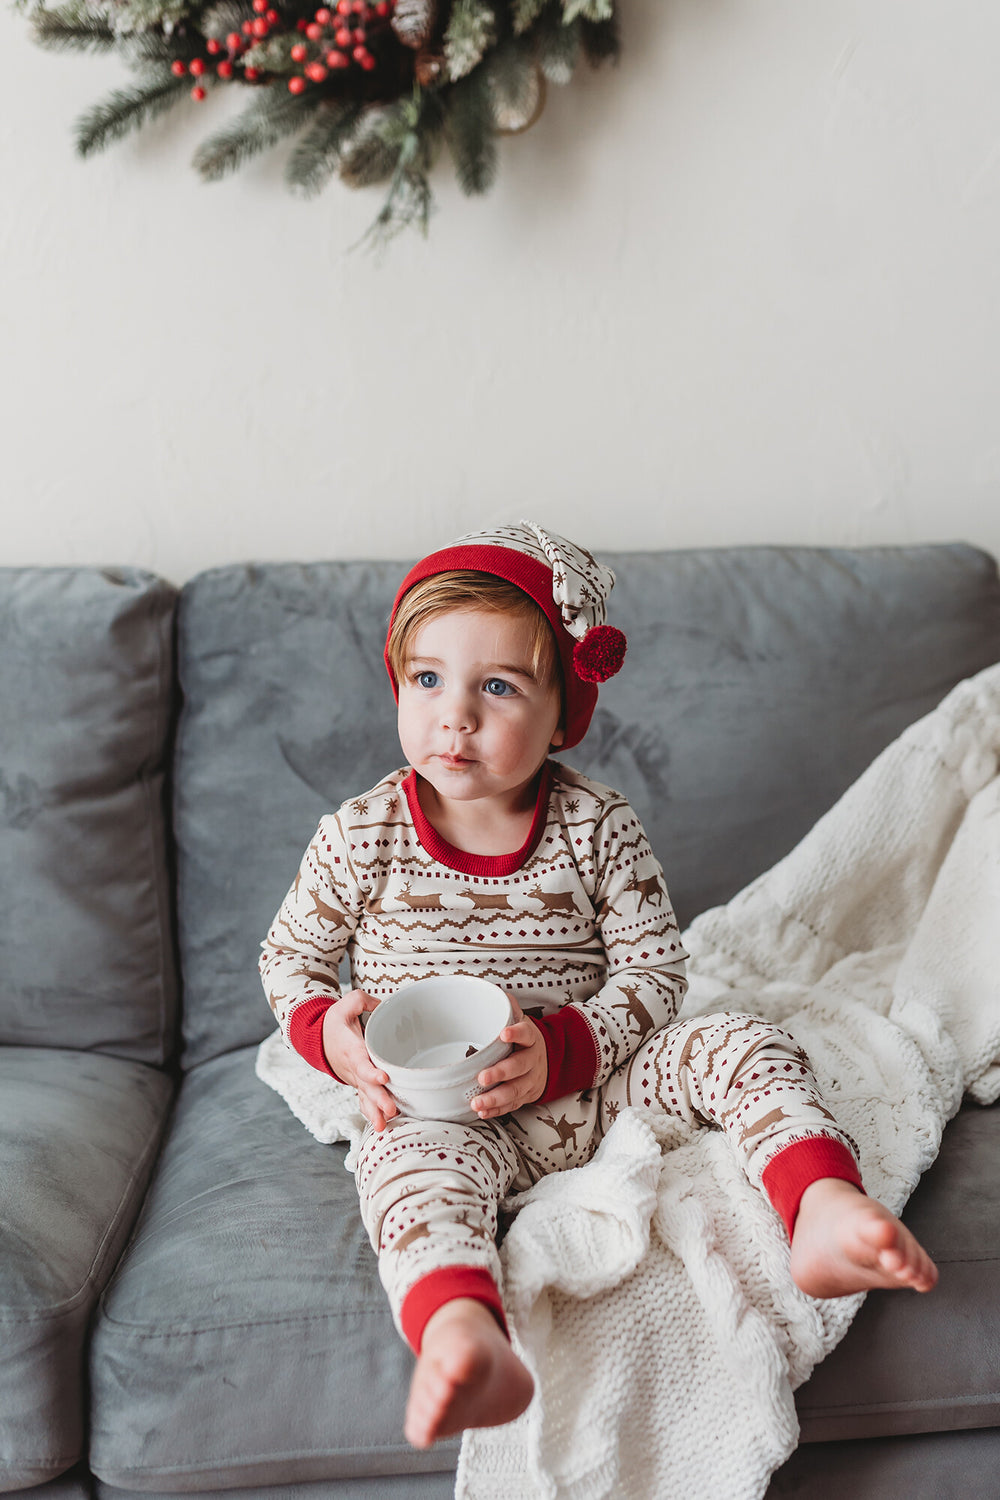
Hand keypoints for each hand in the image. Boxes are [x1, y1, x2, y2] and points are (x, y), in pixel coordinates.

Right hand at [321, 990, 397, 1131]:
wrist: (316, 1040)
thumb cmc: (334, 1022)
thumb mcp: (345, 1003)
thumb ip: (362, 1000)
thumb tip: (381, 1003)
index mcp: (351, 1049)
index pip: (361, 1063)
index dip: (371, 1072)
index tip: (384, 1078)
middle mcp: (352, 1068)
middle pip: (365, 1086)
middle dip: (378, 1100)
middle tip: (390, 1111)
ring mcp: (354, 1079)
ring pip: (364, 1098)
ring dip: (374, 1112)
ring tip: (384, 1126)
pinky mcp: (358, 1084)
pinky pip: (363, 1100)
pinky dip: (370, 1113)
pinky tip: (382, 1125)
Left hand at [471, 996, 547, 1119]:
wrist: (549, 1063)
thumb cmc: (525, 1041)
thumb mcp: (522, 1022)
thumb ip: (509, 1009)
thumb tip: (497, 991)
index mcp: (531, 1039)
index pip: (526, 1034)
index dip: (517, 1033)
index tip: (504, 1033)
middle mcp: (533, 1061)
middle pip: (519, 1067)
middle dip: (501, 1073)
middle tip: (482, 1077)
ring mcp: (530, 1081)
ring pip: (515, 1091)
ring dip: (495, 1098)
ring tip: (476, 1102)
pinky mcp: (525, 1097)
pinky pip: (511, 1105)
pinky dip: (496, 1110)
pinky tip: (482, 1111)